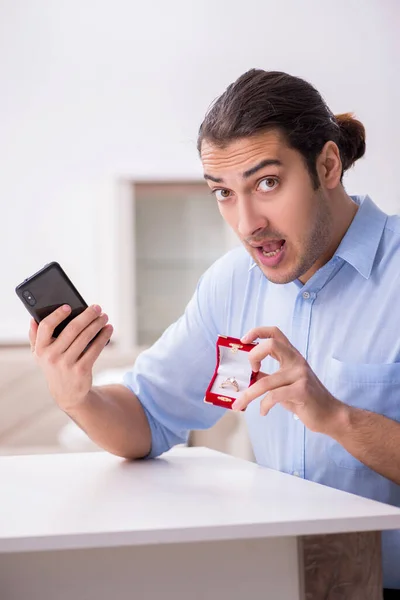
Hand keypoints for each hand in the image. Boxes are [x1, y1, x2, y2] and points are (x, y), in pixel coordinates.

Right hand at [29, 304, 112, 411]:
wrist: (67, 393)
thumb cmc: (54, 366)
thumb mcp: (40, 355)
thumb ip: (35, 337)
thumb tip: (33, 319)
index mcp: (40, 349)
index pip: (46, 326)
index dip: (57, 315)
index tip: (69, 306)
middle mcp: (52, 356)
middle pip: (72, 329)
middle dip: (87, 315)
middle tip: (97, 307)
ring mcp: (67, 364)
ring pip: (86, 337)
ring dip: (97, 324)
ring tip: (104, 317)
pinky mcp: (82, 370)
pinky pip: (95, 348)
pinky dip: (103, 337)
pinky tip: (108, 329)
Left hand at [231, 326, 345, 434]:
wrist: (329, 415)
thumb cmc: (304, 399)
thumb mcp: (284, 384)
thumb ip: (268, 377)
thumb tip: (247, 376)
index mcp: (292, 356)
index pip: (275, 333)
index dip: (257, 332)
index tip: (243, 340)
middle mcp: (296, 361)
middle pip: (271, 344)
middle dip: (253, 355)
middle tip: (251, 370)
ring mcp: (300, 375)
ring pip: (266, 381)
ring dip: (248, 395)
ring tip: (240, 404)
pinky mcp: (302, 391)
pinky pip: (274, 396)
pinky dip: (264, 405)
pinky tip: (263, 411)